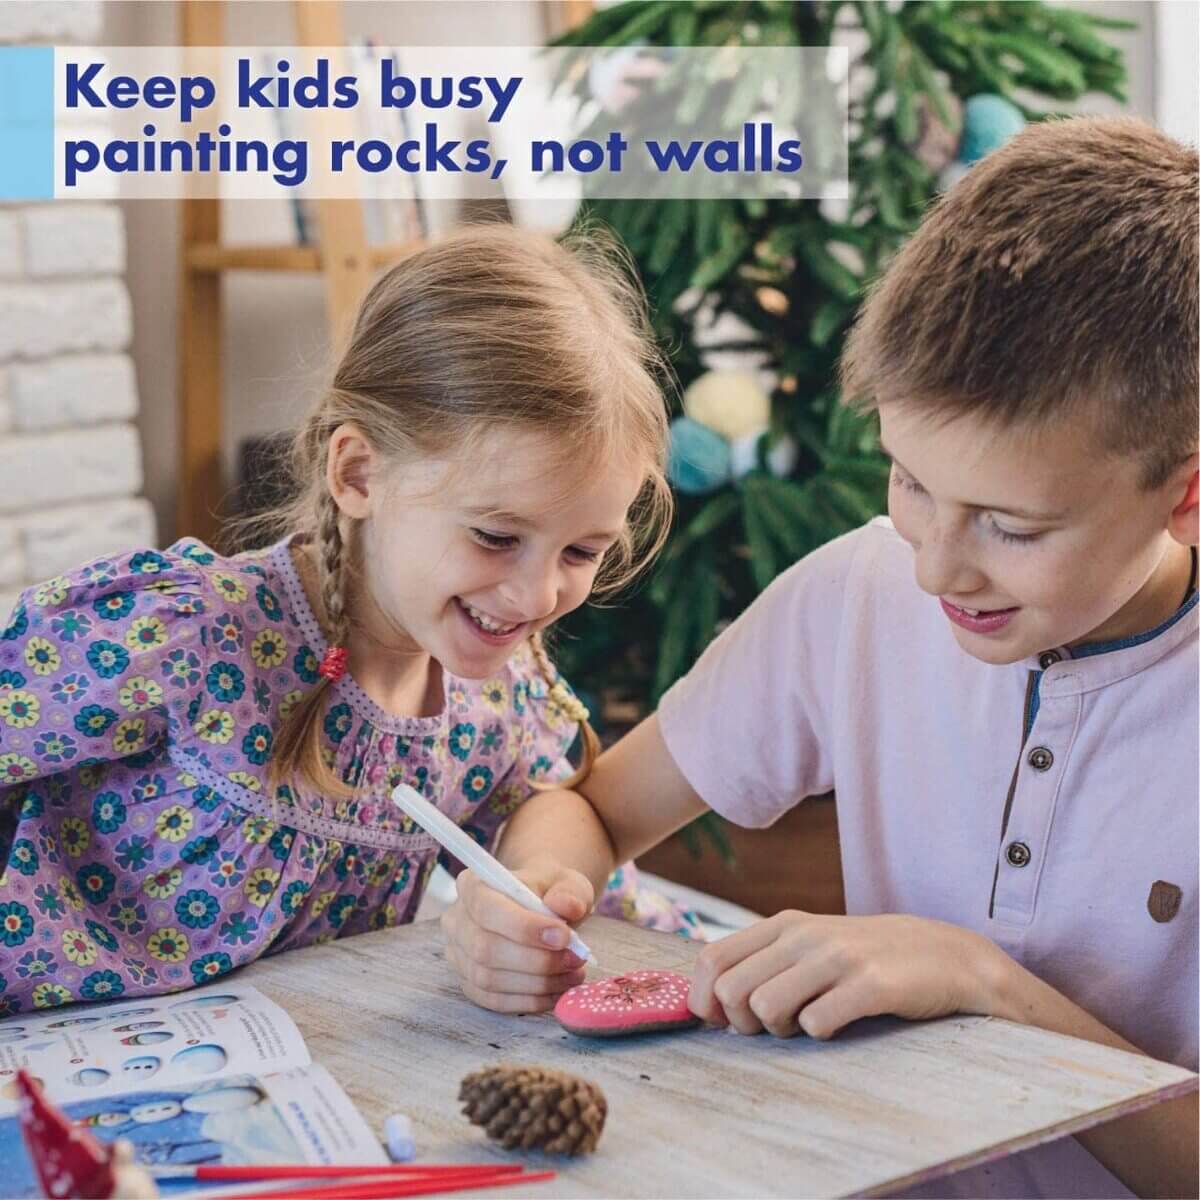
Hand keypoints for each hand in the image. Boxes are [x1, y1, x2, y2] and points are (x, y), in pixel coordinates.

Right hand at [441, 858, 595, 1013]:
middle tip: (575, 959)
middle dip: (536, 960)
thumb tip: (566, 906)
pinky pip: (494, 1000)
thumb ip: (569, 892)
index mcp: (472, 885)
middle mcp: (456, 920)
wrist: (541, 911)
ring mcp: (458, 956)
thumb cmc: (549, 894)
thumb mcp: (566, 883)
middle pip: (485, 949)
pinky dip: (529, 1000)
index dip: (523, 926)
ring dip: (536, 983)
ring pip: (489, 979)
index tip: (563, 936)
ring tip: (573, 975)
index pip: (487, 908)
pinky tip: (557, 991)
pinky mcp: (469, 984)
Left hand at [688, 910, 995, 1038]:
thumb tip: (707, 1005)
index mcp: (783, 925)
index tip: (722, 1023)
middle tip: (777, 1025)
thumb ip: (762, 965)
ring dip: (781, 1030)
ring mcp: (837, 957)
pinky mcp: (870, 984)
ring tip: (809, 1023)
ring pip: (764, 1006)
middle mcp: (804, 935)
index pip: (711, 960)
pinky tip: (840, 1024)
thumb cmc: (865, 959)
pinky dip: (820, 1034)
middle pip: (730, 990)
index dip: (703, 1000)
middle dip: (743, 1022)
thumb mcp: (810, 947)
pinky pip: (816, 1022)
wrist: (946, 956)